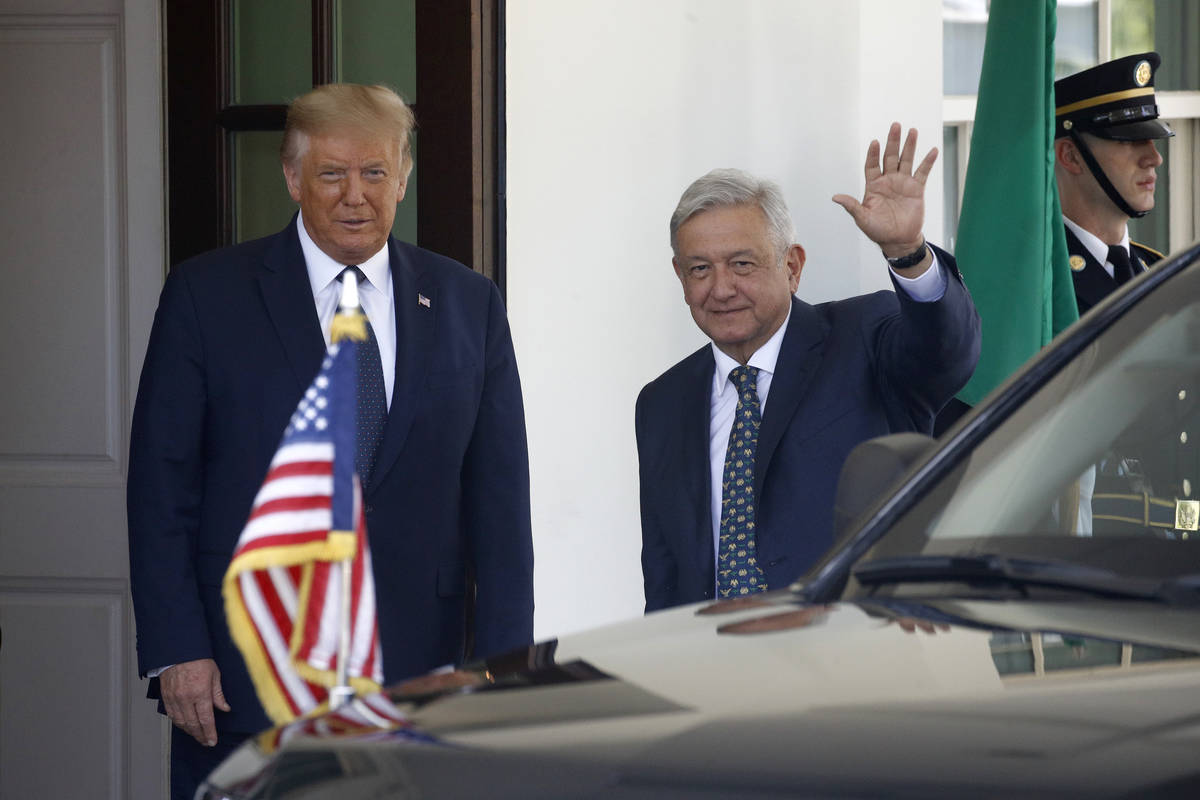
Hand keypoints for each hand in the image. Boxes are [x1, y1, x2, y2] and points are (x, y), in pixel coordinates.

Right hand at [160, 658, 230, 745]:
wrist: (178, 650)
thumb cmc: (198, 659)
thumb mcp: (215, 674)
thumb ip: (218, 694)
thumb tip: (224, 708)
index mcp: (200, 692)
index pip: (206, 719)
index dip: (209, 733)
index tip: (212, 741)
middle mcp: (186, 698)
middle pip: (193, 724)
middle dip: (200, 736)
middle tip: (206, 742)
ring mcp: (174, 698)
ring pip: (181, 722)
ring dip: (189, 732)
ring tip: (197, 735)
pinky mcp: (166, 697)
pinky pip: (171, 715)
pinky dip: (179, 723)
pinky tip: (185, 726)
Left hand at [832, 122, 936, 256]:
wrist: (898, 240)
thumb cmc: (877, 230)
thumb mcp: (862, 218)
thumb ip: (851, 206)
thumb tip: (835, 197)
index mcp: (873, 185)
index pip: (872, 165)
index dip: (873, 154)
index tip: (875, 143)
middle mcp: (888, 180)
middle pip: (890, 157)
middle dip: (892, 141)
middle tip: (895, 125)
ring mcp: (903, 183)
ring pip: (906, 160)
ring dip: (909, 146)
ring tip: (912, 131)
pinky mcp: (916, 189)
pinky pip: (922, 173)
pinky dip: (927, 162)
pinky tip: (932, 150)